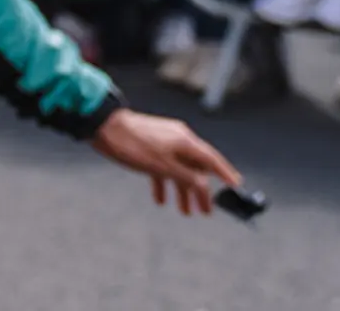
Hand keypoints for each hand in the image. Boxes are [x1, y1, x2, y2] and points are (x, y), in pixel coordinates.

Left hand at [89, 108, 240, 215]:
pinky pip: (163, 169)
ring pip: (180, 170)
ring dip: (183, 191)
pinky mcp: (150, 148)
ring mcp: (164, 143)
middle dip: (202, 191)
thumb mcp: (163, 166)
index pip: (212, 160)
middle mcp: (178, 140)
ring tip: (186, 212)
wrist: (103, 127)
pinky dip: (164, 184)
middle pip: (197, 168)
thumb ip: (186, 176)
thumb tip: (204, 185)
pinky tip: (161, 200)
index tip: (236, 186)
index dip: (225, 173)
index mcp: (186, 141)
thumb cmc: (132, 144)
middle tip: (206, 211)